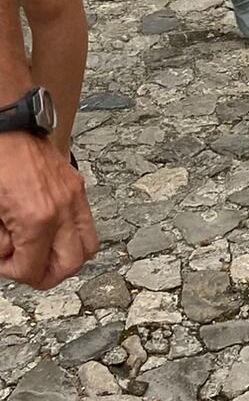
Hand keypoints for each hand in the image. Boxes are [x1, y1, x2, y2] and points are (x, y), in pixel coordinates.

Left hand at [0, 135, 97, 287]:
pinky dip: (70, 235)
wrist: (10, 127)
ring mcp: (75, 196)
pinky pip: (85, 223)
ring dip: (64, 257)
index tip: (5, 264)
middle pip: (71, 265)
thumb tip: (9, 254)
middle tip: (26, 267)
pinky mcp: (77, 186)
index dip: (16, 273)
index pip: (34, 269)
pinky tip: (48, 230)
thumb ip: (0, 240)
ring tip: (40, 251)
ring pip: (87, 247)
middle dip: (46, 274)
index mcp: (37, 217)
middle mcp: (63, 208)